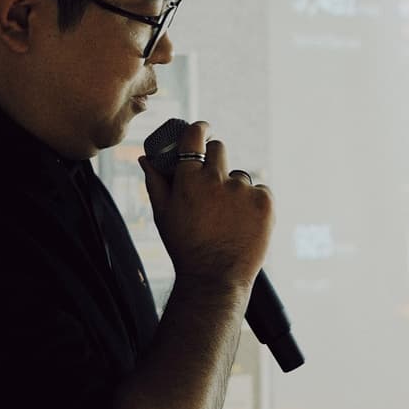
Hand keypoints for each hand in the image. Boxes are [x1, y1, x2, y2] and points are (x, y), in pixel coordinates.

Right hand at [140, 120, 272, 289]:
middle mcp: (216, 178)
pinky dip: (253, 203)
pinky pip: (260, 191)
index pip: (195, 136)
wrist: (215, 279)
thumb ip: (155, 181)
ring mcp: (242, 190)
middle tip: (214, 180)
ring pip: (240, 176)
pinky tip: (243, 223)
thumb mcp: (163, 214)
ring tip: (227, 218)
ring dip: (234, 189)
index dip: (200, 129)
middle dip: (215, 159)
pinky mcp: (264, 202)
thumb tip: (144, 157)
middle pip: (220, 149)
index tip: (203, 129)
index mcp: (189, 178)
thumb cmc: (185, 247)